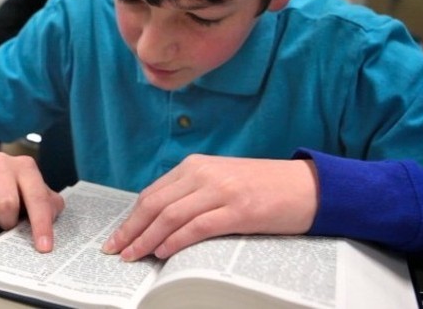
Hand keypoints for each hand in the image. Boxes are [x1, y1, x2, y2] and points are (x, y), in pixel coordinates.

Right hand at [0, 151, 64, 252]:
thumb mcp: (35, 191)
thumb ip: (48, 205)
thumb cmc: (14, 187)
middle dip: (8, 222)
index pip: (36, 198)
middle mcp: (0, 163)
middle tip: (7, 222)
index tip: (44, 247)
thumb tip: (51, 223)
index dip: (41, 224)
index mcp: (25, 167)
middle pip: (6, 205)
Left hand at [102, 155, 318, 260]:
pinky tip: (163, 252)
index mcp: (196, 166)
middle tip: (115, 251)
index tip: (117, 237)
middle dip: (130, 230)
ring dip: (146, 239)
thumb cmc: (264, 187)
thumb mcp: (221, 181)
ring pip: (170, 216)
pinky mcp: (238, 210)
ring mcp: (220, 191)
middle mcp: (204, 174)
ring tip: (133, 256)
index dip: (131, 218)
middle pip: (154, 204)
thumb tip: (159, 222)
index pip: (152, 193)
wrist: (308, 186)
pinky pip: (197, 226)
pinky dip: (175, 240)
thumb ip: (192, 193)